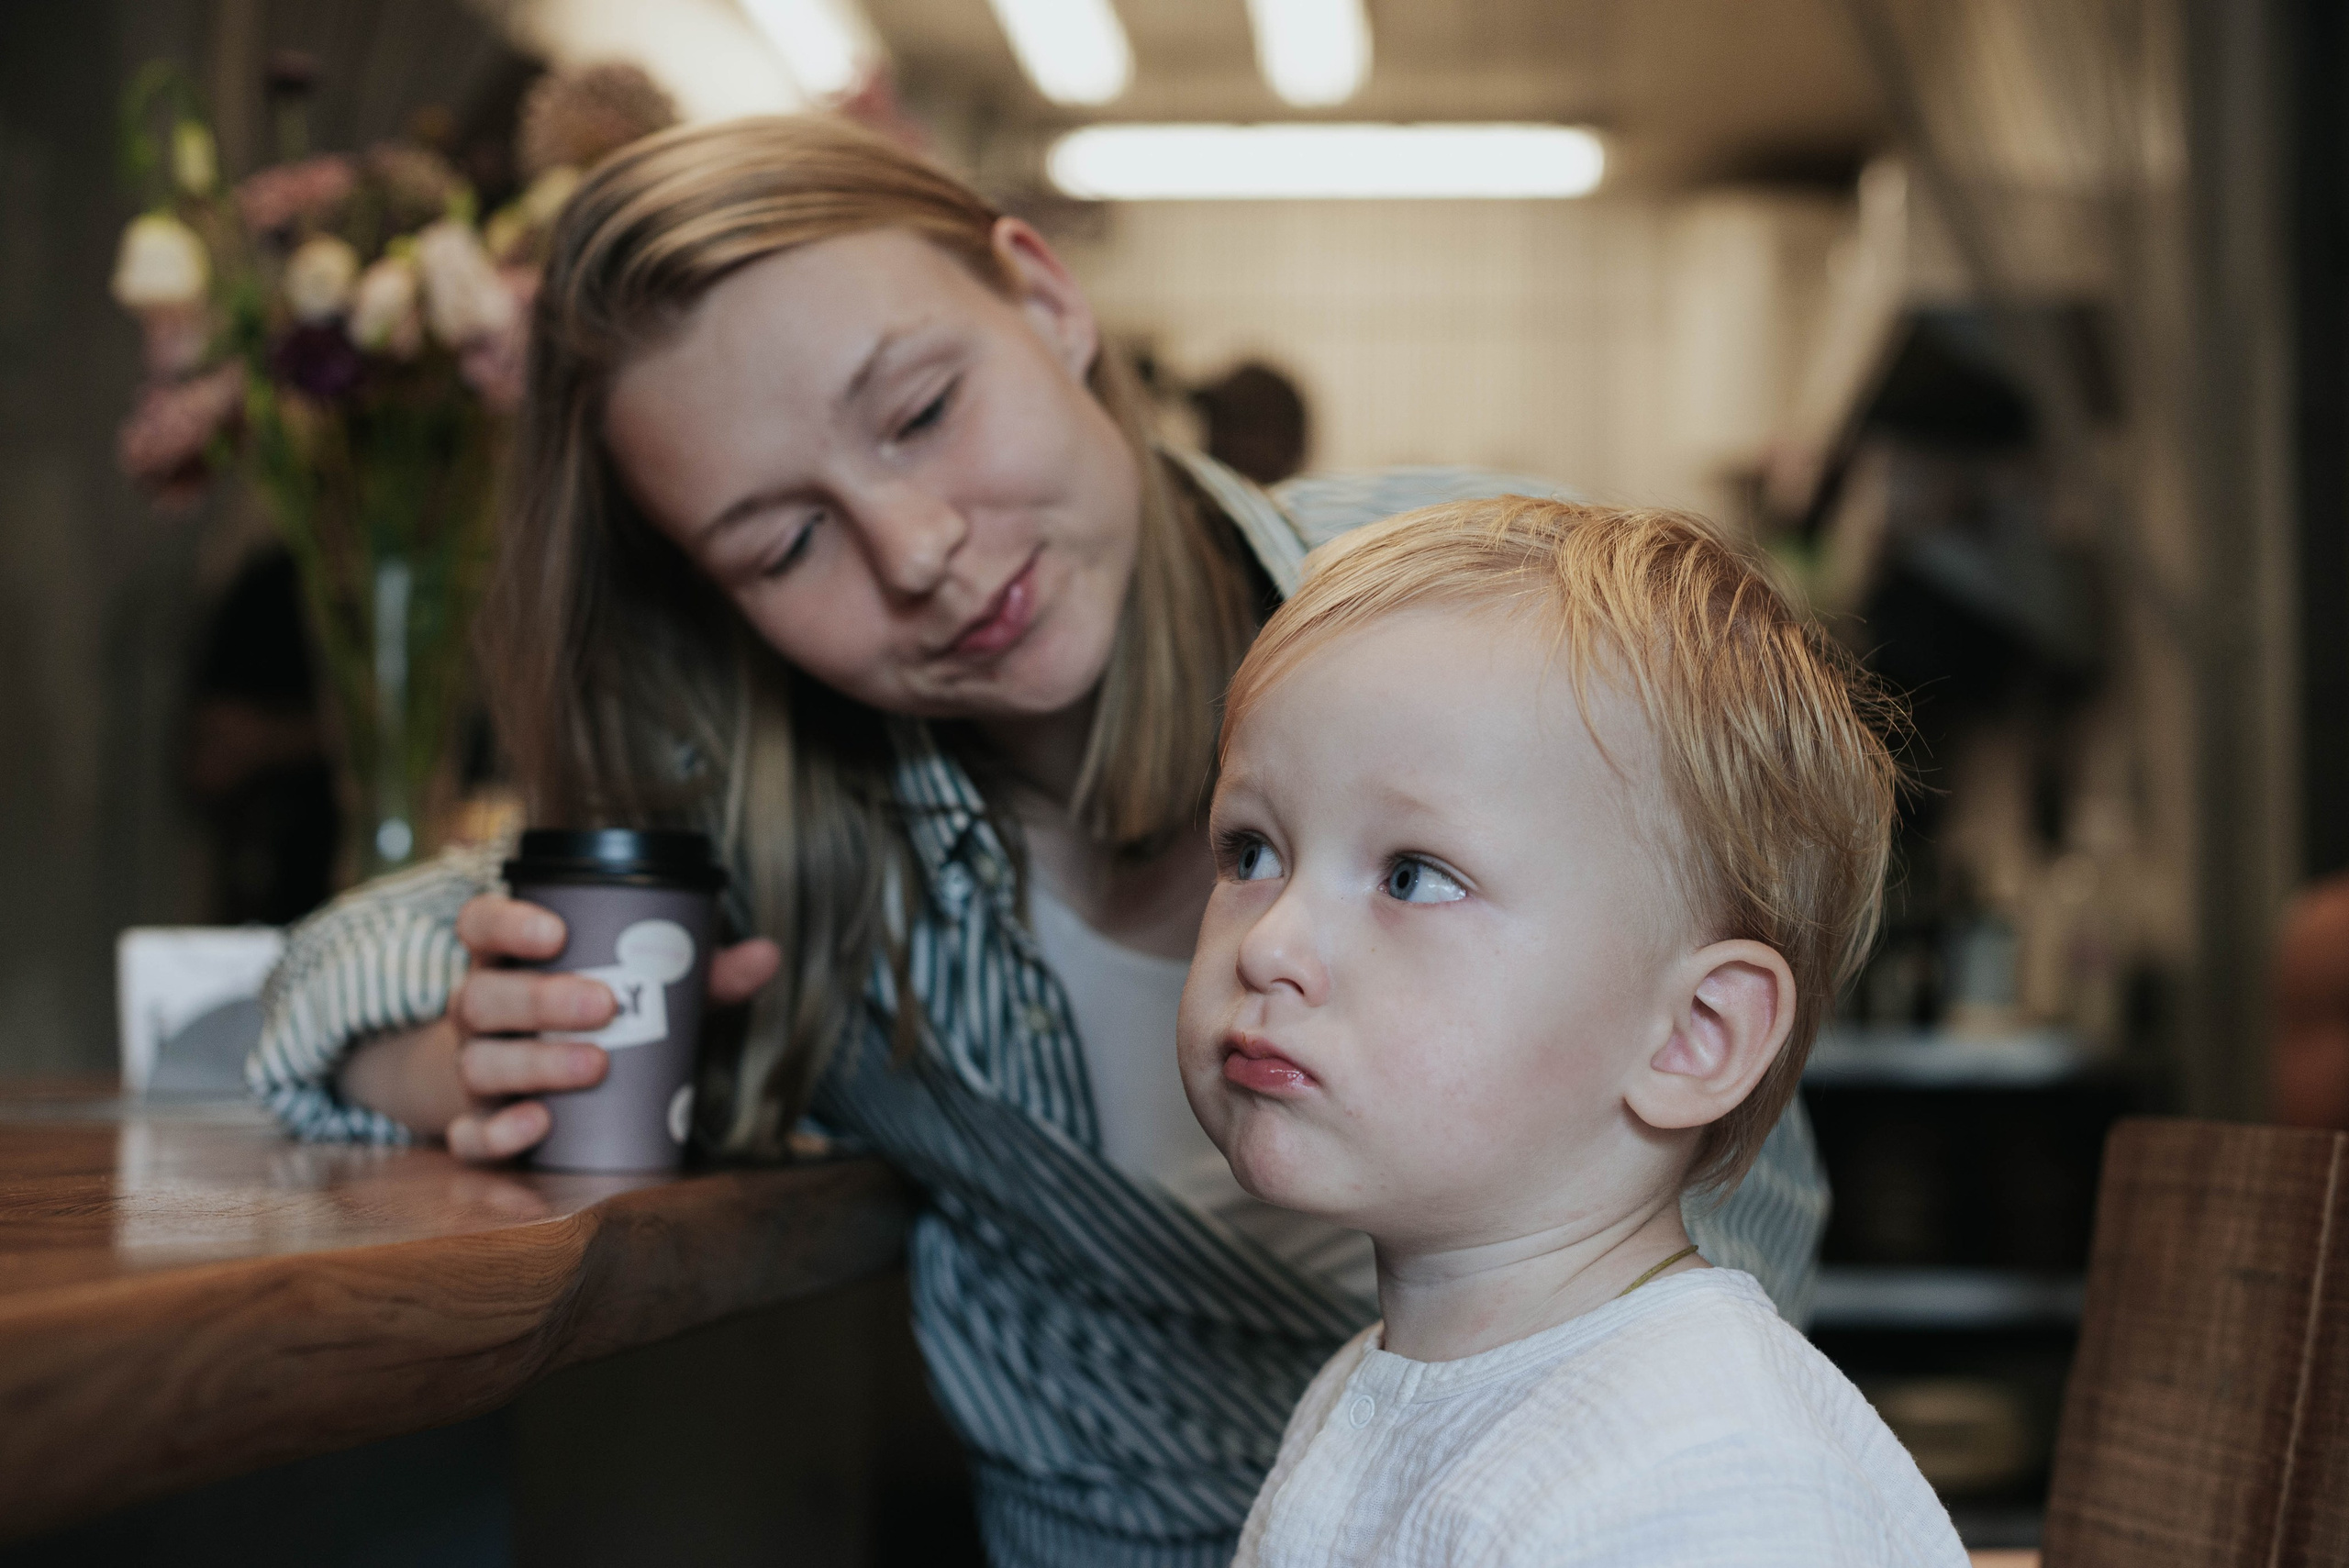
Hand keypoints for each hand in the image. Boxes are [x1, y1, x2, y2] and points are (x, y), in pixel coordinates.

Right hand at [334, 893, 781, 1163]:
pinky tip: (539, 1125)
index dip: (507, 922)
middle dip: (540, 999)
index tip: (556, 931)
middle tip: (604, 1005)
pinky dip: (500, 1133)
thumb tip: (766, 955)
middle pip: (482, 996)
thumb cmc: (593, 1020)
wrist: (526, 1088)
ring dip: (535, 1064)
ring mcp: (473, 1069)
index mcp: (509, 962)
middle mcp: (481, 1013)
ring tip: (595, 1064)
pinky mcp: (476, 1125)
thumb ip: (698, 975)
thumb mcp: (643, 992)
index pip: (481, 925)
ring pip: (479, 1063)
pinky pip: (470, 1135)